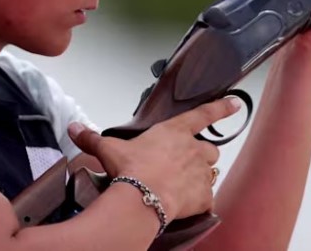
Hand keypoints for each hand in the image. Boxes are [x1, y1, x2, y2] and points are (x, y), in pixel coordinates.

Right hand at [67, 97, 240, 220]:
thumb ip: (93, 138)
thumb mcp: (109, 150)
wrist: (141, 198)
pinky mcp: (203, 196)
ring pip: (210, 172)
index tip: (236, 103)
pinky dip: (200, 202)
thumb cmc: (130, 170)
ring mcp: (201, 173)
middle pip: (209, 149)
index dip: (222, 108)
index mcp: (175, 132)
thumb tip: (75, 128)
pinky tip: (187, 205)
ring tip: (183, 186)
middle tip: (183, 166)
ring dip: (201, 177)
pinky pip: (207, 198)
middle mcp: (193, 149)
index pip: (204, 114)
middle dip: (200, 156)